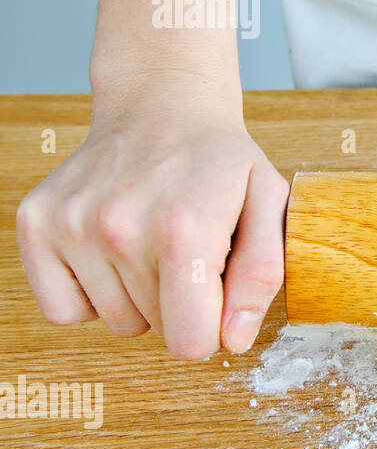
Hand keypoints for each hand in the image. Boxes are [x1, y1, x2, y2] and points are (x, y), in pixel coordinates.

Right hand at [16, 78, 288, 359]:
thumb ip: (261, 274)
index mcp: (185, 227)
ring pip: (113, 323)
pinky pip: (62, 309)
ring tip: (154, 243)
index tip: (217, 293)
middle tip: (188, 251)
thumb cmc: (220, 162)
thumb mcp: (268, 204)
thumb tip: (233, 338)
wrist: (161, 106)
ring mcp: (71, 224)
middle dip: (181, 304)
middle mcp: (120, 226)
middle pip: (156, 331)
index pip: (189, 341)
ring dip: (139, 297)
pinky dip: (90, 295)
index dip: (211, 330)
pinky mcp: (35, 224)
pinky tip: (115, 253)